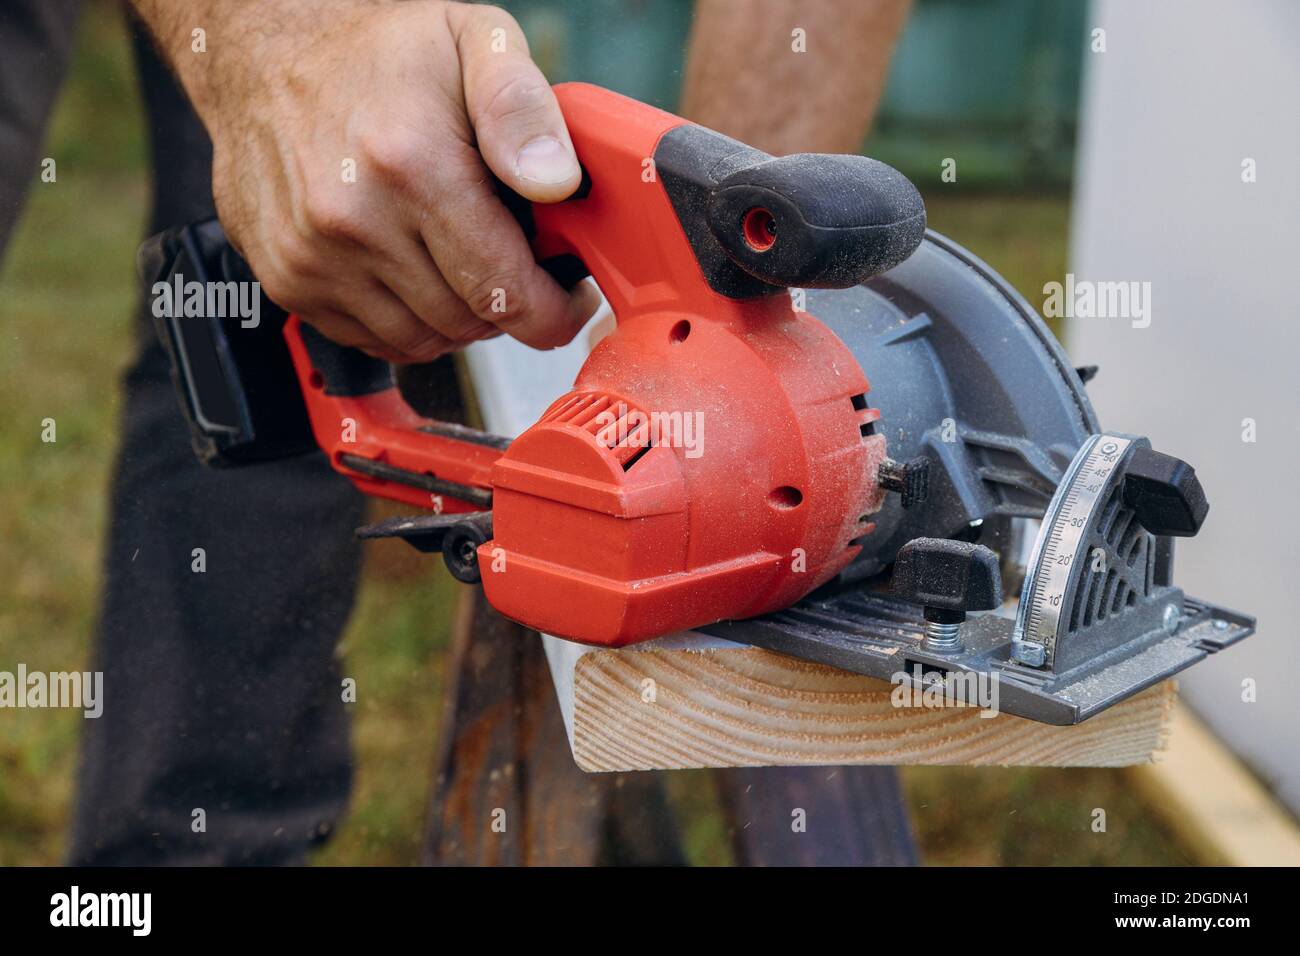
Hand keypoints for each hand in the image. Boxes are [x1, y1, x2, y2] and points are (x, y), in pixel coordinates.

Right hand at [190, 0, 599, 360]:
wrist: (263, 52)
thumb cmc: (379, 51)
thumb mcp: (474, 40)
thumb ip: (523, 108)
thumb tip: (556, 182)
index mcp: (411, 164)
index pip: (504, 291)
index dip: (552, 312)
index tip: (567, 301)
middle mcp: (353, 220)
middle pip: (468, 323)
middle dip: (508, 307)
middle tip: (518, 266)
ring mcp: (312, 257)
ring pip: (422, 341)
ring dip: (457, 319)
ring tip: (464, 263)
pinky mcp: (287, 280)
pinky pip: (372, 339)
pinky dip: (406, 322)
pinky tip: (414, 270)